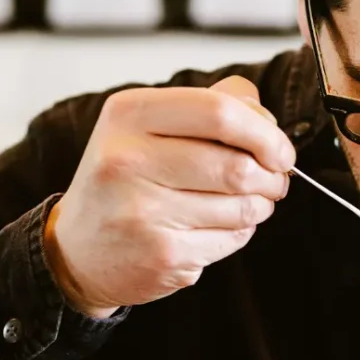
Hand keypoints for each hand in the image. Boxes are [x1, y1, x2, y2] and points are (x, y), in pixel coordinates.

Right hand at [45, 75, 293, 317]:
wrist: (78, 251)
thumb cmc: (125, 179)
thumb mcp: (148, 126)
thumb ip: (210, 105)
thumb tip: (263, 113)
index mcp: (129, 115)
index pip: (220, 111)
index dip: (266, 133)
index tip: (281, 150)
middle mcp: (128, 160)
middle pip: (238, 165)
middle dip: (273, 176)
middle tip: (275, 180)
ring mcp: (143, 212)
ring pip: (243, 206)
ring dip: (260, 205)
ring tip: (247, 202)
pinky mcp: (162, 255)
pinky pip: (232, 239)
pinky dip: (240, 232)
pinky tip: (218, 225)